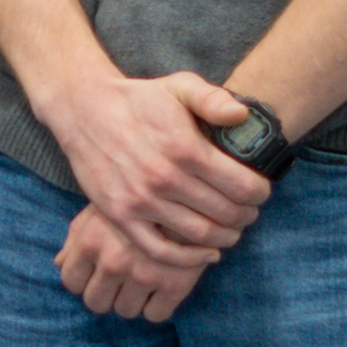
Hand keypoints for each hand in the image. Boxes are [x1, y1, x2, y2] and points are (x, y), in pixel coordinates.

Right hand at [44, 63, 271, 263]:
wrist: (84, 110)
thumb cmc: (139, 99)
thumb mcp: (179, 86)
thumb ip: (214, 99)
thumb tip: (242, 116)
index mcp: (185, 148)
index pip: (242, 185)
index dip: (260, 193)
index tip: (261, 192)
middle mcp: (164, 178)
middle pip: (225, 213)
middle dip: (247, 216)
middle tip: (249, 212)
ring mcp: (141, 200)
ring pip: (199, 234)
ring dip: (225, 238)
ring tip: (232, 230)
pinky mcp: (121, 216)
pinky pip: (160, 250)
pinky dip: (190, 260)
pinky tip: (207, 254)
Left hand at [54, 200, 211, 322]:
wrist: (191, 189)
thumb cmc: (139, 197)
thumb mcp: (100, 208)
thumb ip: (76, 236)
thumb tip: (59, 264)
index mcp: (90, 242)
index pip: (72, 282)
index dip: (84, 282)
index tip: (97, 276)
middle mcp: (112, 262)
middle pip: (96, 303)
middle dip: (107, 295)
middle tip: (121, 282)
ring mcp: (143, 275)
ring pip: (125, 311)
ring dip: (132, 301)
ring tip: (143, 281)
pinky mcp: (175, 284)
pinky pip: (156, 314)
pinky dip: (157, 306)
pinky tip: (162, 288)